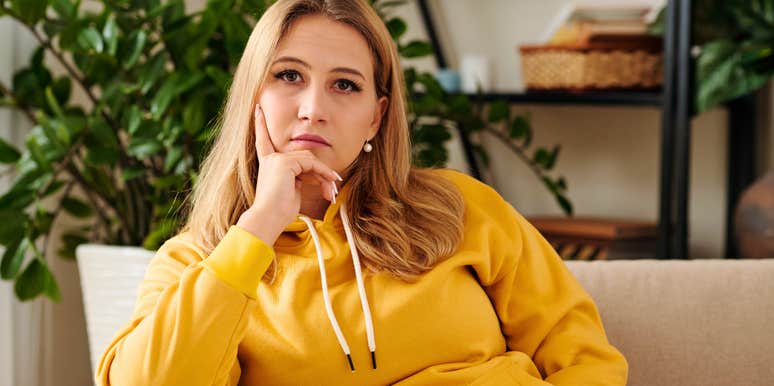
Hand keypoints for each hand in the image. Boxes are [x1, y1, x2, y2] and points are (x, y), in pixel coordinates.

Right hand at [236, 104, 341, 244]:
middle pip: (303, 156)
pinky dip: (323, 174)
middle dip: (320, 172)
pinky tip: (329, 184)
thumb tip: (315, 174)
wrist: (268, 218)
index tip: (257, 109)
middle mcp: (270, 159)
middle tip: (332, 189)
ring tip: (331, 191)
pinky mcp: (284, 163)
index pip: (264, 141)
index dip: (260, 125)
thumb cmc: (279, 211)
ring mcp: (277, 159)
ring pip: (309, 160)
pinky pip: (311, 164)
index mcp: (269, 164)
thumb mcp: (292, 190)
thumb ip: (300, 177)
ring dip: (324, 175)